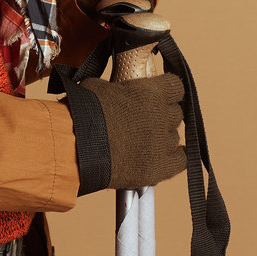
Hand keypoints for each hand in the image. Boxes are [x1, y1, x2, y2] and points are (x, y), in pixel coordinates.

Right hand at [66, 73, 186, 192]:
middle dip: (162, 116)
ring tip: (142, 142)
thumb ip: (120, 89)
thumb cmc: (82, 113)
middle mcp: (162, 116)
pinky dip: (172, 159)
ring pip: (173, 137)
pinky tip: (160, 158)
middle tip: (144, 121)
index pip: (175, 87)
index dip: (167, 92)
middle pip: (175, 114)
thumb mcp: (100, 87)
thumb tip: (118, 92)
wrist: (76, 146)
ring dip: (162, 138)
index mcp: (151, 92)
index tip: (159, 96)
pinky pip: (180, 161)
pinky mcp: (160, 168)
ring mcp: (163, 143)